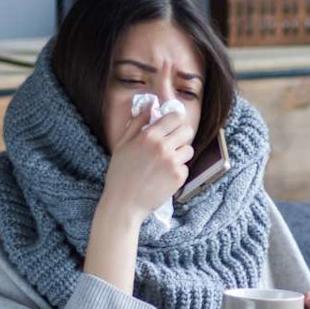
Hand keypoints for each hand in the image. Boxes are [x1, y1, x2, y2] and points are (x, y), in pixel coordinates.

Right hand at [100, 109, 194, 227]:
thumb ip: (137, 123)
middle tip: (173, 143)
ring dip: (181, 154)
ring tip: (166, 162)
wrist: (124, 203)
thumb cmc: (120, 173)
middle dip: (182, 135)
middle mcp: (163, 147)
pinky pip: (186, 168)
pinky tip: (164, 177)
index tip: (172, 126)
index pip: (175, 117)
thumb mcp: (123, 144)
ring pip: (189, 150)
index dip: (175, 120)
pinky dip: (178, 171)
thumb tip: (149, 105)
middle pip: (187, 131)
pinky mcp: (179, 177)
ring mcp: (172, 162)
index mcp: (149, 136)